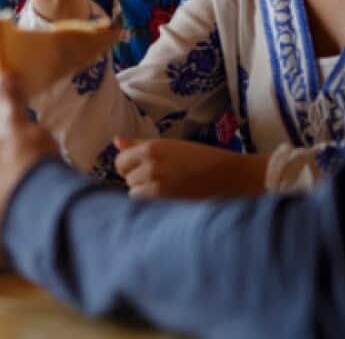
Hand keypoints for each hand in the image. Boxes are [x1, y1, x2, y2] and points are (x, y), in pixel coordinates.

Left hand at [114, 137, 268, 198]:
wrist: (227, 175)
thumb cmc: (200, 157)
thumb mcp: (169, 145)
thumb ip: (139, 145)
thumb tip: (116, 141)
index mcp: (151, 148)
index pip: (120, 161)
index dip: (129, 165)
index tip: (141, 167)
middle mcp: (149, 164)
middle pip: (126, 177)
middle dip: (137, 177)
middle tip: (158, 176)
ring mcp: (156, 183)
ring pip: (133, 190)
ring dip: (143, 190)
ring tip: (164, 186)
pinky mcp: (164, 200)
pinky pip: (143, 202)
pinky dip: (150, 201)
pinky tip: (166, 196)